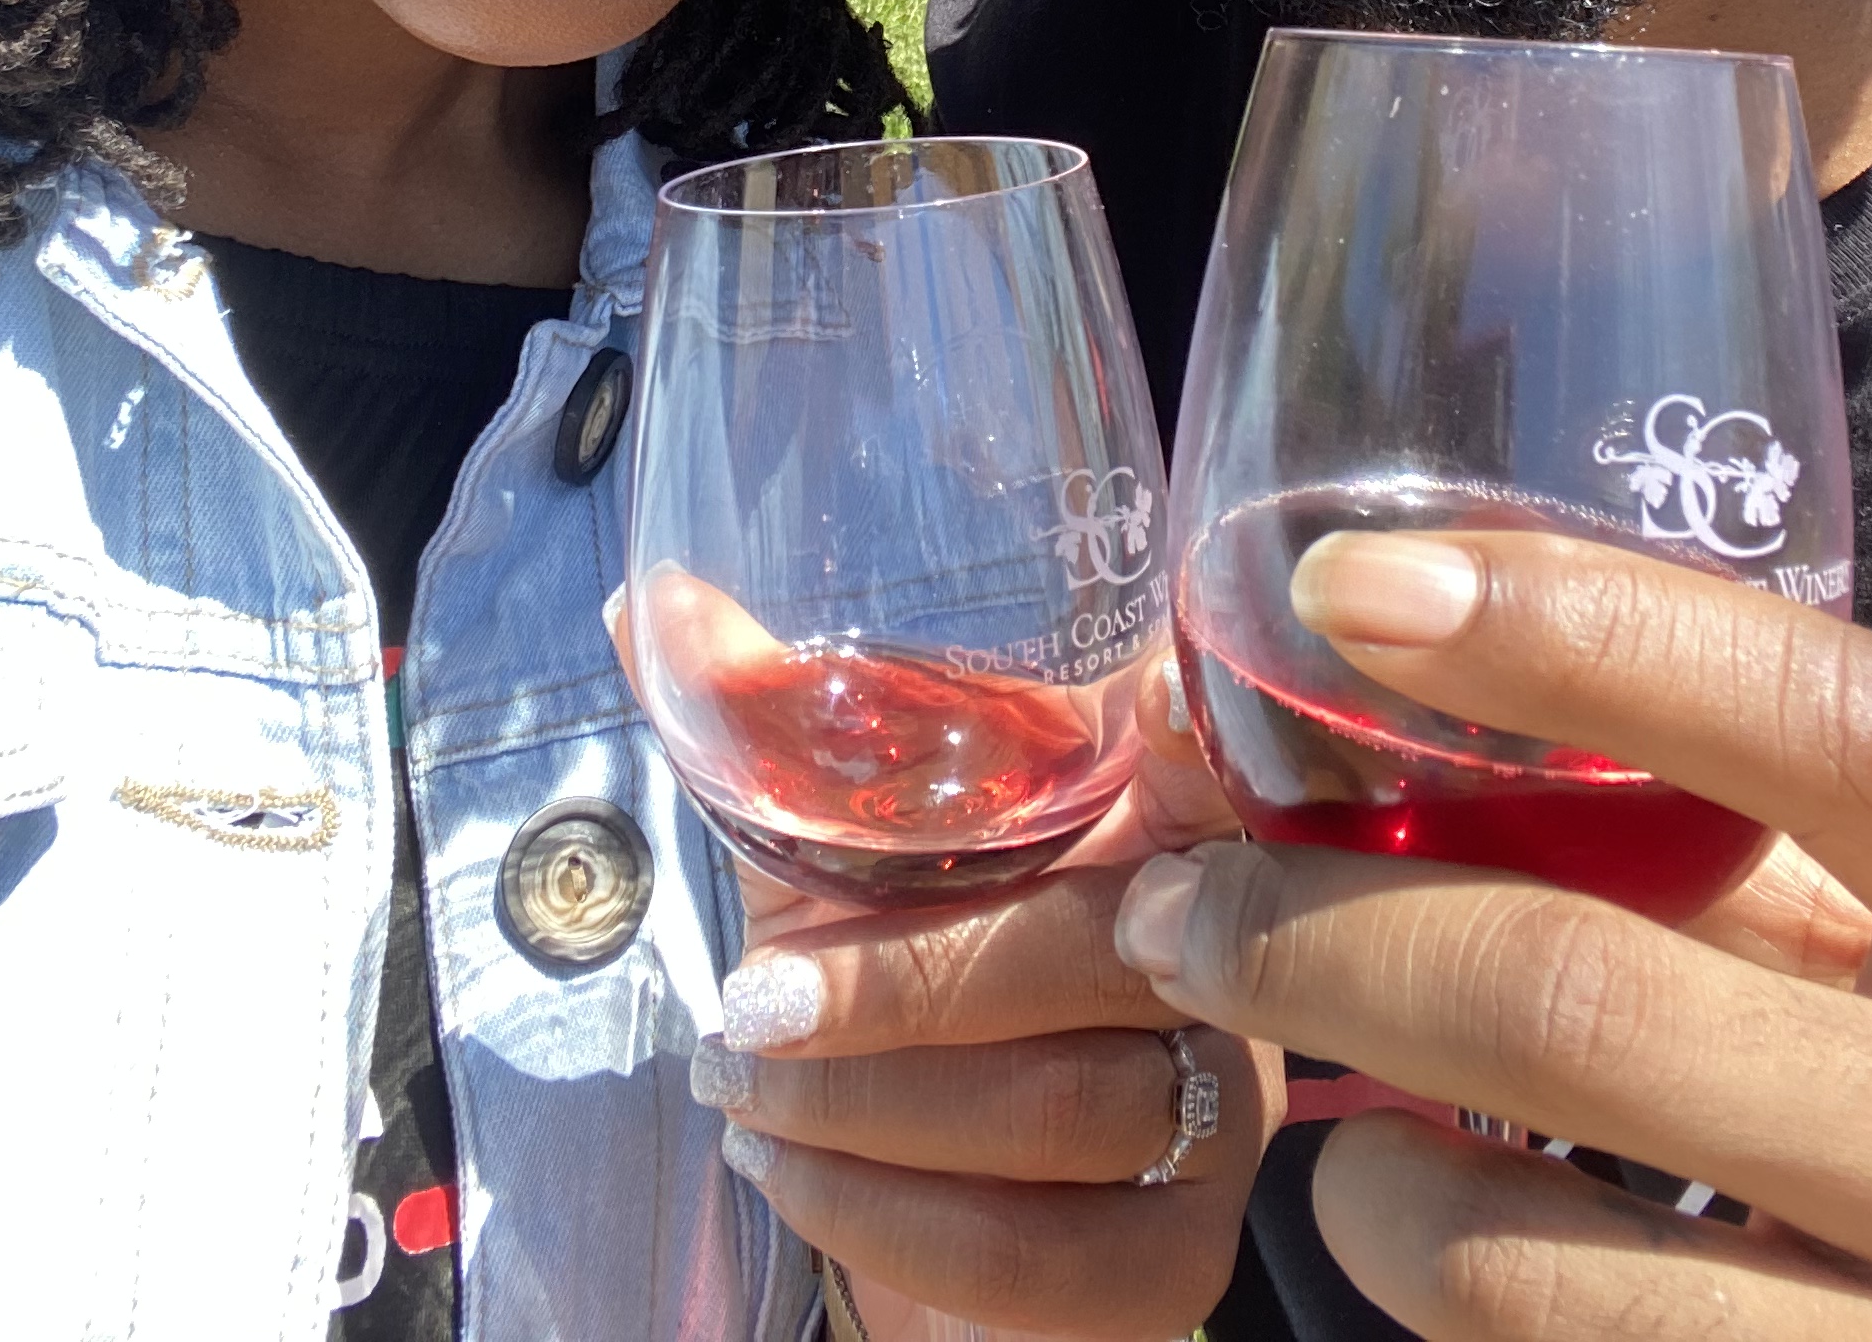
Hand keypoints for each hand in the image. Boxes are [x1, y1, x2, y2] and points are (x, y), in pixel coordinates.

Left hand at [694, 651, 1278, 1340]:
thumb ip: (765, 741)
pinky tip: (793, 1179)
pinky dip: (889, 1218)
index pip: (1206, 756)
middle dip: (905, 980)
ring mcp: (1219, 1113)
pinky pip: (1047, 1254)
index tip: (1149, 700)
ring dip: (867, 1105)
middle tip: (755, 999)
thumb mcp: (820, 871)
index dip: (1189, 729)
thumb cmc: (881, 1012)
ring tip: (744, 1091)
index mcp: (1149, 829)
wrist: (911, 1221)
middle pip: (1108, 945)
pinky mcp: (1174, 1263)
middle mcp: (1219, 959)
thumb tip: (652, 608)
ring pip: (1070, 1104)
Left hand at [1105, 529, 1871, 1341]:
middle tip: (1184, 902)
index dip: (1589, 630)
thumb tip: (1451, 717)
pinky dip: (1430, 1313)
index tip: (1355, 583)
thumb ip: (1802, 884)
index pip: (1847, 729)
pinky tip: (1431, 1266)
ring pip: (1522, 1266)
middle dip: (1320, 932)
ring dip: (1363, 1185)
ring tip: (1344, 1135)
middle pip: (1596, 1000)